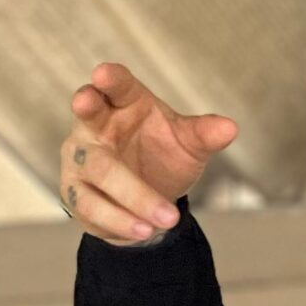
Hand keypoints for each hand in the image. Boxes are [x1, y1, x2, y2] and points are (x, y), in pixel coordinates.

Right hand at [60, 61, 238, 245]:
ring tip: (168, 218)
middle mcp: (95, 126)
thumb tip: (230, 128)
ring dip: (132, 194)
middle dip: (87, 107)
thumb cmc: (162, 156)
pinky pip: (92, 206)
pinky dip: (120, 221)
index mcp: (123, 103)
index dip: (110, 79)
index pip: (116, 86)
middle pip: (88, 115)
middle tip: (85, 100)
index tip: (104, 73)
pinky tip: (145, 231)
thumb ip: (204, 135)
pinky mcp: (76, 193)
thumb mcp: (188, 145)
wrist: (147, 201)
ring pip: (99, 169)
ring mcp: (80, 159)